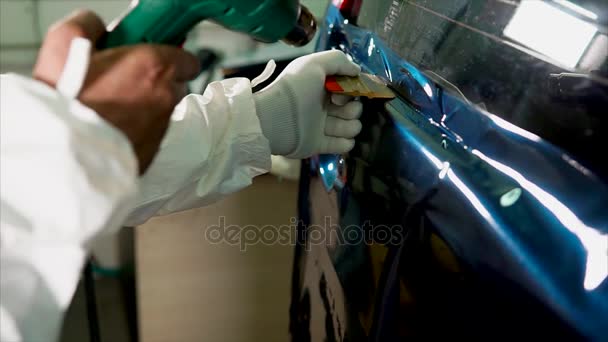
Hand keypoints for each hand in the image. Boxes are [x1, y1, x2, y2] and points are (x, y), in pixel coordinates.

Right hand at [33, 10, 199, 172]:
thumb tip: (96, 27)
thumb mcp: (64, 44)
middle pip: (174, 85)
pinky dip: (136, 131)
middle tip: (122, 82)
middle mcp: (165, 97)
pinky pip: (150, 135)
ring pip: (161, 111)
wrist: (63, 155)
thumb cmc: (64, 103)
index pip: (186, 59)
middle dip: (153, 82)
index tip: (148, 57)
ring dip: (143, 107)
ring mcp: (162, 127)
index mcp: (153, 67)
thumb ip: (88, 26)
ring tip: (109, 108)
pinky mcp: (152, 152)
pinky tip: (110, 128)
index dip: (166, 57)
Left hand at [254, 50, 362, 157]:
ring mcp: (321, 126)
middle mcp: (322, 106)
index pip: (348, 90)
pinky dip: (345, 143)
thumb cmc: (294, 89)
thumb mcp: (314, 64)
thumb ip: (338, 61)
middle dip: (353, 109)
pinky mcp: (319, 144)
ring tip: (333, 124)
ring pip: (352, 127)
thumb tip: (357, 70)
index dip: (351, 90)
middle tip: (337, 107)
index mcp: (321, 87)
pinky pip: (343, 145)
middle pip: (353, 109)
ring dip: (350, 126)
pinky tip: (341, 139)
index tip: (341, 92)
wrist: (274, 118)